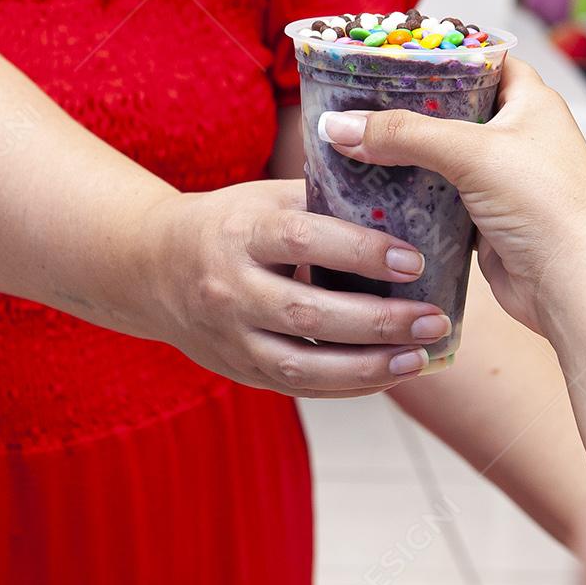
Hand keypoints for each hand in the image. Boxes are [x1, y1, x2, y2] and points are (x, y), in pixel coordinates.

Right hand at [143, 179, 453, 396]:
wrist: (152, 268)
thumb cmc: (226, 223)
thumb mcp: (262, 197)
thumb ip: (320, 200)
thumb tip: (397, 200)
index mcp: (240, 232)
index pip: (304, 241)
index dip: (361, 252)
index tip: (413, 259)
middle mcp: (230, 288)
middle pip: (308, 313)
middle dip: (379, 321)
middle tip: (433, 318)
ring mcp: (231, 336)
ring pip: (303, 365)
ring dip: (369, 367)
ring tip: (420, 357)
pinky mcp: (238, 369)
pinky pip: (299, 387)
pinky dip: (348, 386)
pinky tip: (389, 375)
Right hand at [315, 56, 585, 337]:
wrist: (570, 286)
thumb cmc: (548, 207)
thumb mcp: (471, 153)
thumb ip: (404, 134)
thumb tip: (341, 125)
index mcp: (531, 103)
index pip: (484, 60)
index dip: (443, 55)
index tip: (394, 56)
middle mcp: (519, 135)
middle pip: (453, 108)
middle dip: (409, 108)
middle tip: (362, 100)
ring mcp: (501, 178)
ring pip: (442, 154)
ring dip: (406, 153)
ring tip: (358, 140)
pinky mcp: (484, 216)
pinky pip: (438, 194)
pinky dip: (411, 192)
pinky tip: (375, 188)